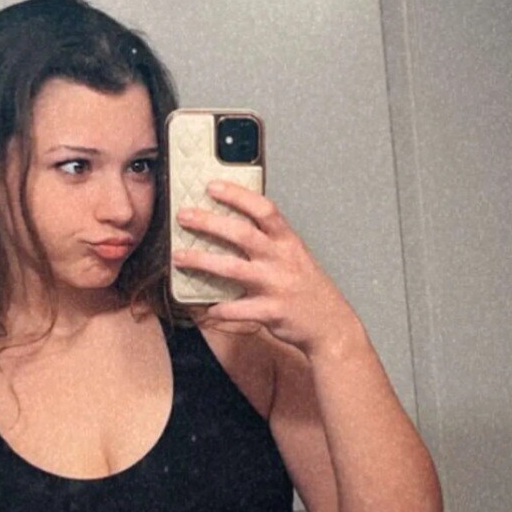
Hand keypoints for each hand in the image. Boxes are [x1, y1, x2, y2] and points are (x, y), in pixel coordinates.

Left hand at [172, 180, 360, 357]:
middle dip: (209, 222)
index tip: (212, 186)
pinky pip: (238, 309)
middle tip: (183, 216)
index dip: (237, 195)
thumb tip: (234, 225)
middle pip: (242, 234)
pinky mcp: (272, 312)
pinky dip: (220, 309)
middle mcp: (281, 260)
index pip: (263, 209)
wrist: (331, 325)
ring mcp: (276, 286)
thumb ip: (270, 240)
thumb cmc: (309, 289)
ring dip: (202, 261)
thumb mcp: (295, 256)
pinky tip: (206, 308)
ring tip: (179, 257)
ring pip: (233, 269)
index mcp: (288, 242)